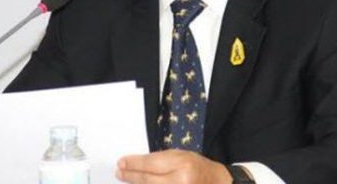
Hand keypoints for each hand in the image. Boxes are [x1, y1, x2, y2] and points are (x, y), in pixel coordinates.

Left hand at [116, 150, 231, 183]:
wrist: (217, 183)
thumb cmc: (198, 166)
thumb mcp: (181, 155)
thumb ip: (160, 160)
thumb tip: (136, 164)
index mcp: (182, 165)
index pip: (151, 164)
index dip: (133, 164)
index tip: (121, 162)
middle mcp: (181, 182)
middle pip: (148, 181)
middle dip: (131, 176)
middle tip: (119, 172)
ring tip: (126, 178)